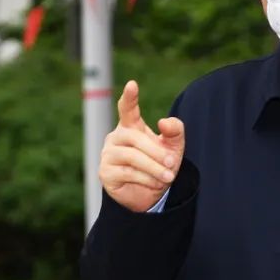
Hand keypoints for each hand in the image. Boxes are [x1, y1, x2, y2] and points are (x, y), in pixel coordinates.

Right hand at [99, 80, 184, 212]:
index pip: (127, 109)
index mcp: (131, 126)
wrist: (151, 194)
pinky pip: (126, 172)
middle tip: (173, 163)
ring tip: (168, 176)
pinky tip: (155, 183)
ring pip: (131, 156)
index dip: (129, 98)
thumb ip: (174, 131)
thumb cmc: (160, 164)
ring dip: (153, 167)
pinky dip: (145, 178)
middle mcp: (116, 137)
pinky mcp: (105, 173)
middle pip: (134, 138)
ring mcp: (108, 154)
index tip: (132, 84)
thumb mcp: (174, 147)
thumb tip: (163, 122)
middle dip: (156, 151)